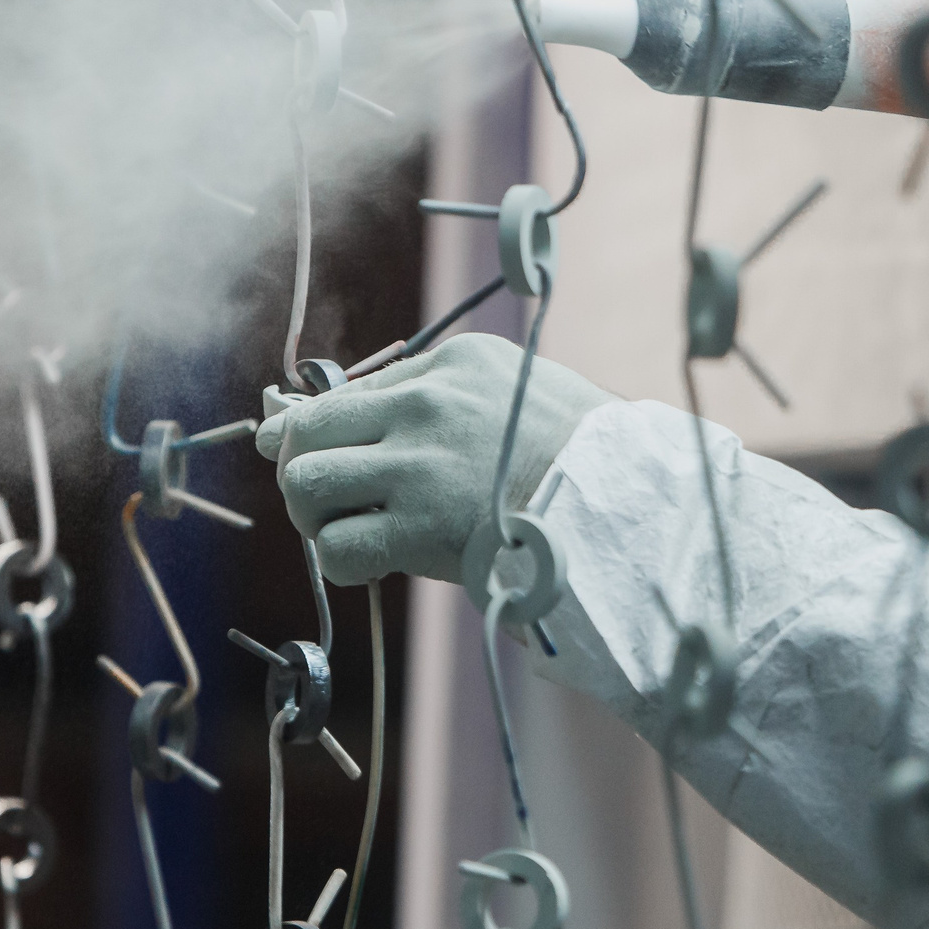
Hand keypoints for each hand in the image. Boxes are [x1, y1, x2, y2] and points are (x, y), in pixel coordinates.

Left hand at [255, 333, 614, 585]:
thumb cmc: (577, 455)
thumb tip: (337, 416)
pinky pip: (337, 547)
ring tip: (353, 528)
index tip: (318, 454)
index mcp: (451, 366)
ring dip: (317, 514)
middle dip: (305, 469)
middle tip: (336, 500)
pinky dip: (345, 562)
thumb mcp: (513, 390)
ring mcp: (421, 466)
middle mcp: (427, 405)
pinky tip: (377, 562)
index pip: (344, 392)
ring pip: (306, 484)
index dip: (316, 431)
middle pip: (305, 431)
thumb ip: (437, 395)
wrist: (623, 505)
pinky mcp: (423, 527)